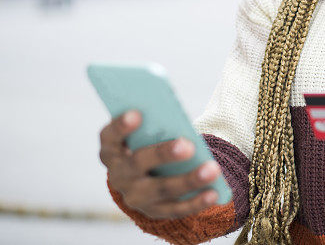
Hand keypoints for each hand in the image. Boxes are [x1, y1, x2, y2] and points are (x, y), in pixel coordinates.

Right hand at [99, 110, 223, 218]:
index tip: (137, 113)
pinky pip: (175, 209)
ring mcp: (134, 196)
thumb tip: (177, 120)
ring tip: (212, 170)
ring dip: (188, 180)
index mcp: (111, 149)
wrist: (143, 177)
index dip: (121, 126)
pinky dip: (196, 202)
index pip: (110, 137)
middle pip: (138, 164)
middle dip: (163, 154)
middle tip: (188, 145)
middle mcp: (118, 175)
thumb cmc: (148, 142)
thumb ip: (154, 125)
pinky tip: (214, 193)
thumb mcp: (144, 132)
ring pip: (161, 189)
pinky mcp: (153, 212)